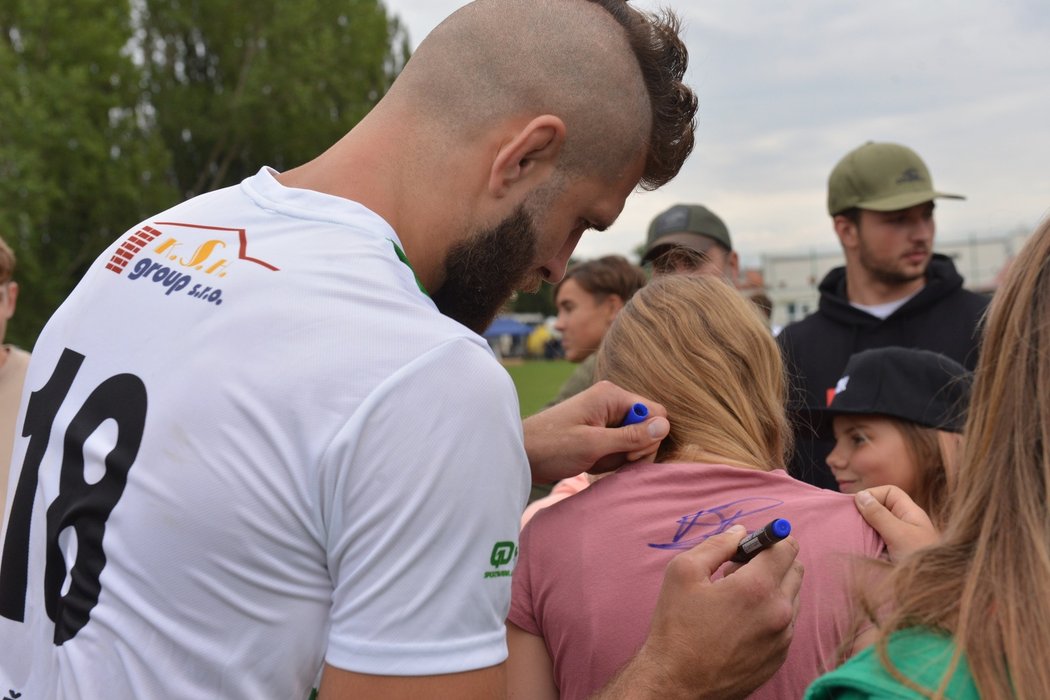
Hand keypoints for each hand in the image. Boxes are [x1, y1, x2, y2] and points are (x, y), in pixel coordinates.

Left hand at [523, 380, 669, 483]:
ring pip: (634, 442)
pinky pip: (619, 447)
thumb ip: (631, 436)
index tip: (628, 453)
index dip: (649, 437)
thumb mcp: (594, 445)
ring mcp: (605, 416)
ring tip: (594, 461)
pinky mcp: (599, 431)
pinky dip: (609, 460)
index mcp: (612, 395)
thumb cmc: (552, 447)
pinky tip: (591, 463)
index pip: (656, 413)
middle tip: (606, 459)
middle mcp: (611, 402)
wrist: (520, 455)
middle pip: (647, 428)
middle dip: (633, 450)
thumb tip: (665, 426)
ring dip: (619, 458)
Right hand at [594, 526, 802, 699]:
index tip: (750, 543)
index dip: (770, 538)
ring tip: (735, 599)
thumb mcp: (684, 572)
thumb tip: (739, 533)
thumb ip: (717, 545)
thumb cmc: (676, 627)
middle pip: (795, 569)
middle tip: (739, 569)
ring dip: (771, 588)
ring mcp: (782, 638)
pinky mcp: (779, 657)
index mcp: (757, 588)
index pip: (786, 547)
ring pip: (792, 597)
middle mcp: (779, 612)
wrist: (676, 684)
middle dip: (772, 561)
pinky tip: (738, 622)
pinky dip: (769, 613)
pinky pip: (785, 623)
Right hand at [854, 486, 938, 561]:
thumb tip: (860, 495)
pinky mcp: (892, 556)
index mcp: (911, 514)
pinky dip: (865, 544)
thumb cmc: (921, 560)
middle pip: (881, 508)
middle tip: (849, 521)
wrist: (935, 594)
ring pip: (876, 527)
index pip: (890, 493)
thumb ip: (880, 515)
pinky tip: (858, 549)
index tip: (856, 506)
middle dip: (864, 512)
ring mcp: (899, 541)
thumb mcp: (899, 535)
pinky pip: (875, 543)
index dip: (873, 494)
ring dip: (863, 530)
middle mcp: (905, 525)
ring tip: (852, 534)